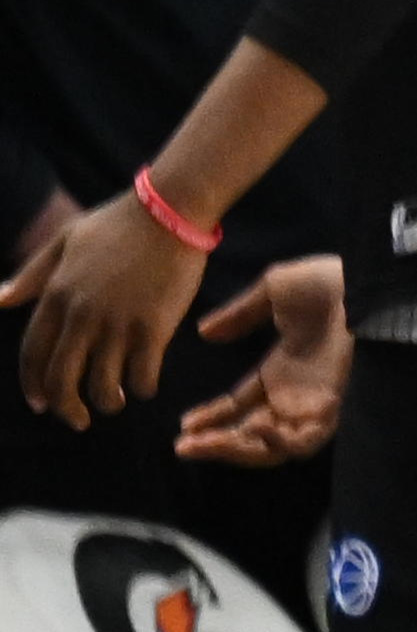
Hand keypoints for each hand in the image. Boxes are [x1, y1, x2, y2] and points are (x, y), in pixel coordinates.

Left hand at [7, 186, 209, 424]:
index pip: (33, 355)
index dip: (34, 386)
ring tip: (116, 402)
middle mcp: (82, 315)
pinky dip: (141, 388)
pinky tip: (144, 386)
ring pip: (102, 385)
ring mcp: (118, 323)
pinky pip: (142, 375)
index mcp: (57, 296)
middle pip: (62, 379)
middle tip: (78, 420)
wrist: (169, 212)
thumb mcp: (64, 242)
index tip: (42, 404)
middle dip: (66, 409)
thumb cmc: (117, 223)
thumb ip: (32, 275)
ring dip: (107, 403)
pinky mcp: (154, 327)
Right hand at [169, 256, 348, 464]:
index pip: (241, 406)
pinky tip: (250, 431)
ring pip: (273, 446)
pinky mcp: (331, 410)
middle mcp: (295, 395)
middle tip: (182, 446)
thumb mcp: (272, 292)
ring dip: (235, 449)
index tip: (185, 424)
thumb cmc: (324, 285)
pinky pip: (303, 442)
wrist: (360, 284)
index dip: (214, 417)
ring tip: (200, 444)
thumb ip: (240, 314)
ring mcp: (313, 406)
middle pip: (252, 434)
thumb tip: (205, 333)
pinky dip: (277, 445)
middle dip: (217, 442)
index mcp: (281, 371)